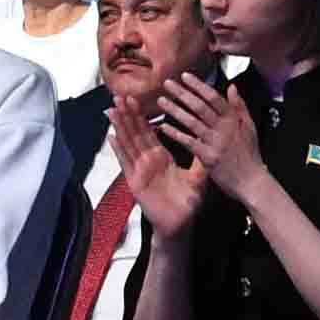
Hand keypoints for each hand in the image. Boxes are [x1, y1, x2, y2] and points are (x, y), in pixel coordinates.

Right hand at [108, 95, 212, 238]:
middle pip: (135, 133)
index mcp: (161, 157)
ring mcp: (140, 170)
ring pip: (128, 144)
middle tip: (120, 95)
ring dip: (120, 127)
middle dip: (128, 115)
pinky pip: (126, 163)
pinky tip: (111, 137)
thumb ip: (200, 158)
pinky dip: (118, 150)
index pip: (149, 131)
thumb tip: (209, 139)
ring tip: (112, 110)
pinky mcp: (135, 181)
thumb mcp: (198, 176)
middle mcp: (148, 161)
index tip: (136, 98)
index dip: (142, 115)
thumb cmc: (188, 202)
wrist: (180, 224)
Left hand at [153, 72, 275, 219]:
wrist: (252, 181)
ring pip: (192, 122)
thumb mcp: (250, 127)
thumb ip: (239, 106)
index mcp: (233, 120)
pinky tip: (163, 127)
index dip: (198, 86)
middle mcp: (223, 128)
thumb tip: (232, 87)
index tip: (185, 76)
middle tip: (167, 83)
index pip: (214, 97)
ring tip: (161, 101)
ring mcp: (215, 142)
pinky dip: (176, 133)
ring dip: (175, 110)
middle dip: (183, 93)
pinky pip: (189, 142)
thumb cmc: (250, 155)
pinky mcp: (207, 157)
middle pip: (200, 106)